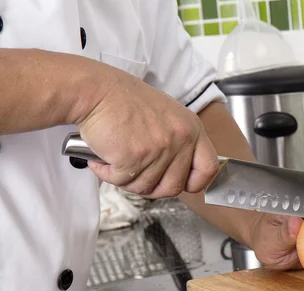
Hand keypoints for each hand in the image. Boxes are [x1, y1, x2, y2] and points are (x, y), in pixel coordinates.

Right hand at [75, 65, 218, 198]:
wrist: (95, 90)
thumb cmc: (124, 101)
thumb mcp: (166, 117)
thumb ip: (178, 143)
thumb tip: (179, 174)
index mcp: (192, 129)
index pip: (208, 168)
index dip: (194, 183)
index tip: (181, 184)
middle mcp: (180, 139)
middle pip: (174, 187)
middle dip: (152, 187)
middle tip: (135, 173)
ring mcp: (160, 149)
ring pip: (146, 187)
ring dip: (126, 179)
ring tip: (116, 159)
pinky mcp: (135, 157)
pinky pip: (122, 182)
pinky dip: (108, 175)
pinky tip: (103, 159)